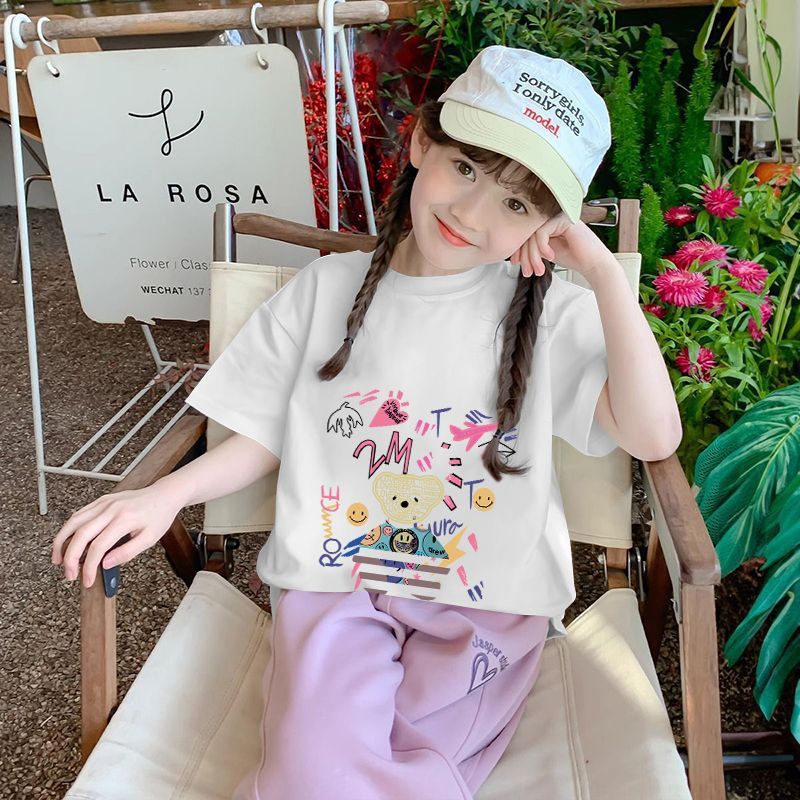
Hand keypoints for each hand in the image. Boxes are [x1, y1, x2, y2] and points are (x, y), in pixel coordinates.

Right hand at [51, 484, 182, 588]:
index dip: (89, 566)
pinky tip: (67, 541)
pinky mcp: (101, 500)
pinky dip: (69, 529)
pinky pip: (79, 514)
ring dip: (62, 541)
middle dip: (70, 557)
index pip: (98, 546)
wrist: (164, 495)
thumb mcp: (150, 538)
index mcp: (124, 519)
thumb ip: (127, 552)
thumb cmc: (159, 516)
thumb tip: (105, 564)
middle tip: (69, 574)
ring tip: (59, 559)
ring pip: (74, 521)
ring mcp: (104, 502)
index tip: (87, 580)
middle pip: (80, 534)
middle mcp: (111, 508)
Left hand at [510, 213, 615, 280]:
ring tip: (538, 269)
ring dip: (533, 256)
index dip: (518, 249)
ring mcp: (558, 216)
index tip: (516, 263)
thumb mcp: (546, 252)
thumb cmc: (573, 258)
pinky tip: (550, 257)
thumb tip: (513, 249)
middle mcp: (552, 217)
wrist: (593, 264)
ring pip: (533, 234)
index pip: (525, 232)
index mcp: (547, 223)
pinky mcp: (563, 219)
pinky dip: (542, 248)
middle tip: (527, 271)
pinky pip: (542, 232)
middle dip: (525, 256)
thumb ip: (532, 247)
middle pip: (527, 233)